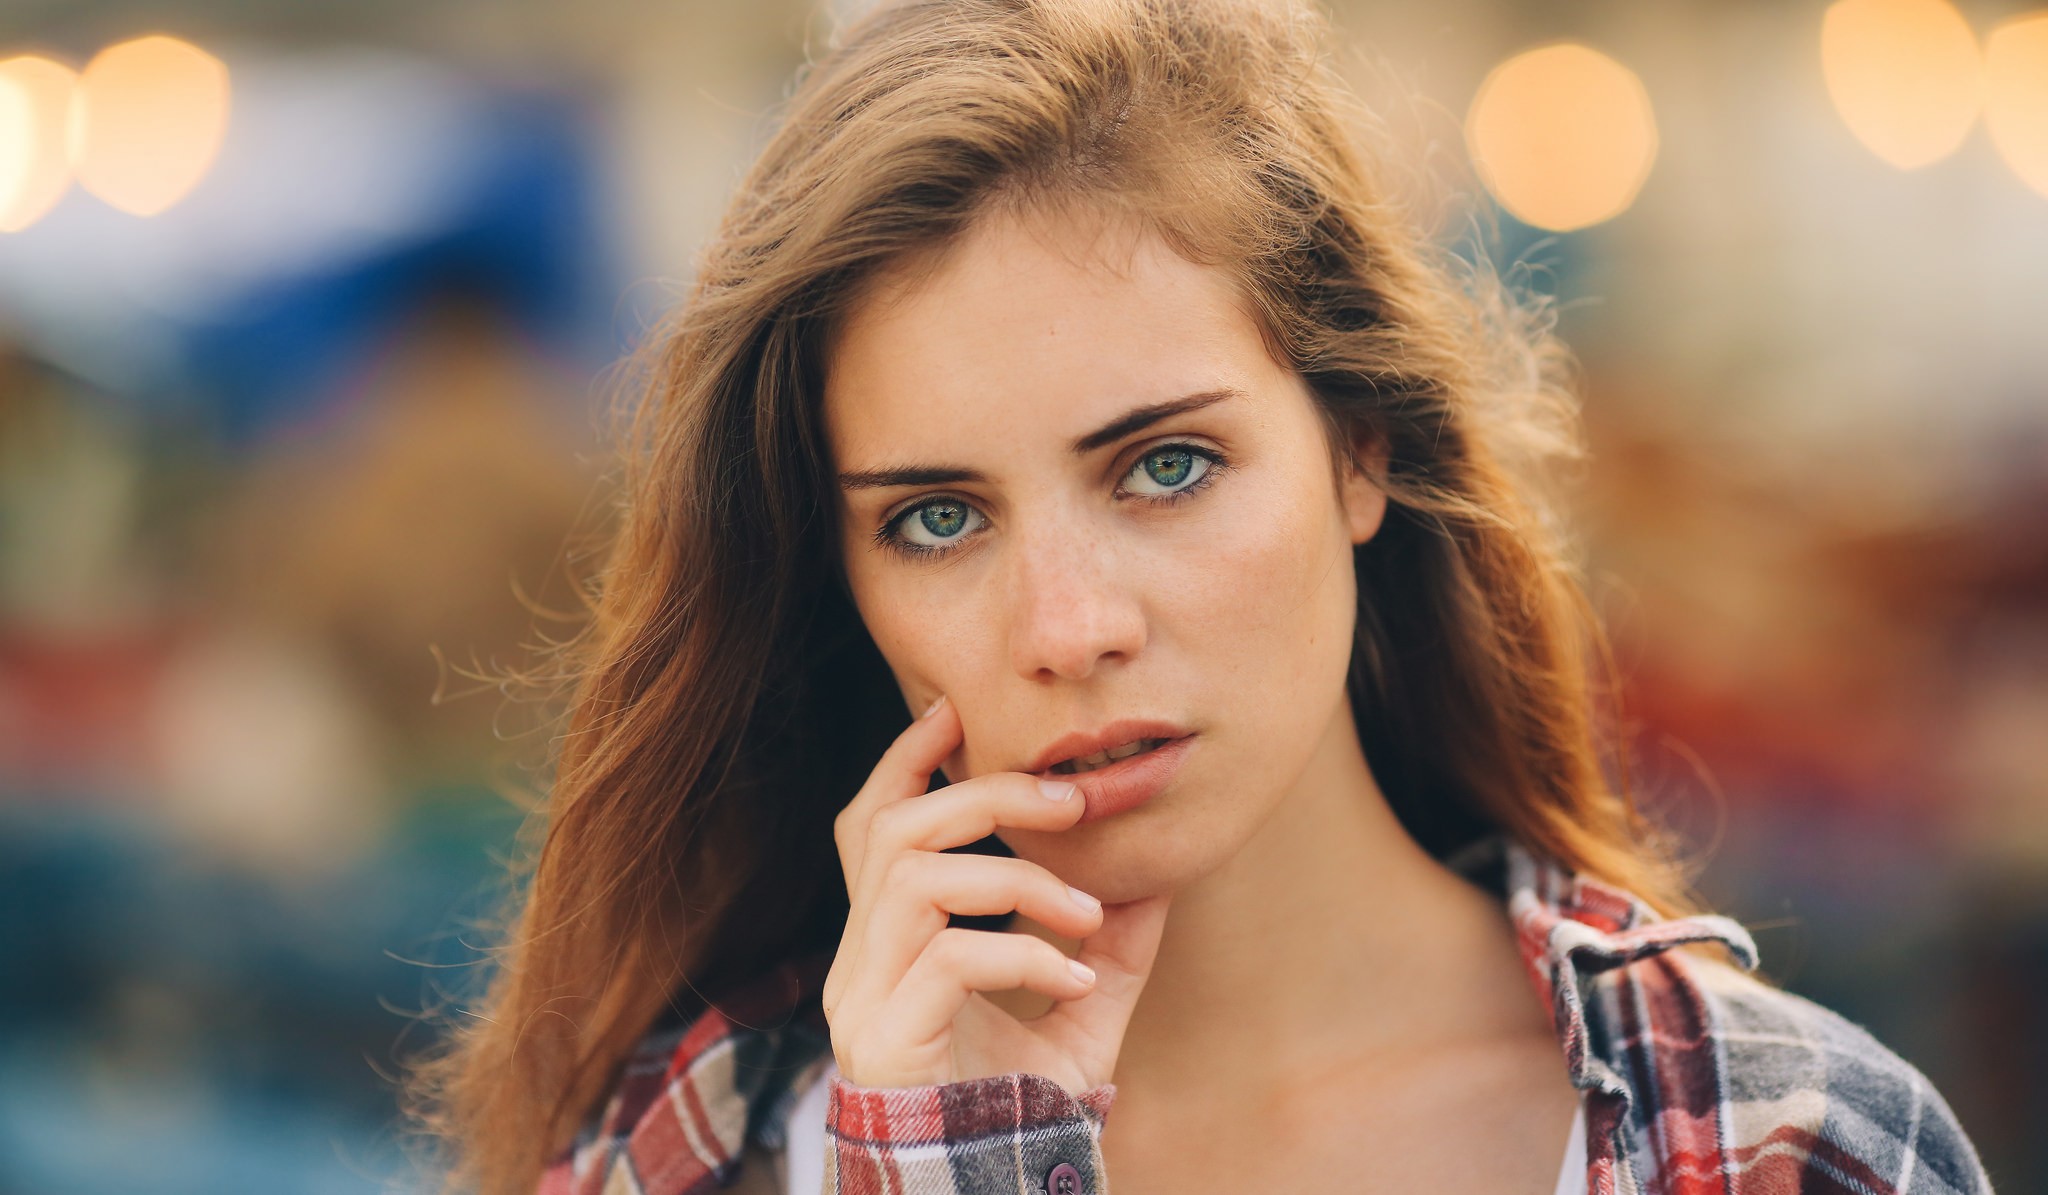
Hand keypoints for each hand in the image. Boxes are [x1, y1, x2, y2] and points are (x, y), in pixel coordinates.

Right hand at [820, 693, 1172, 1093]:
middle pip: (892, 829)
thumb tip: (1159, 867)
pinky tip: (1073, 984)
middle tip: (1071, 804)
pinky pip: (947, 961)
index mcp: (891, 941)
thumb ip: (1111, 940)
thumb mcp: (1083, 1009)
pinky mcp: (885, 1043)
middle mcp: (862, 962)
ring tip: (1086, 914)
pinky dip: (1022, 954)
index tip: (958, 712)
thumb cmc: (1021, 1106)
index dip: (906, 759)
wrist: (989, 1194)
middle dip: (982, 796)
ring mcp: (864, 1000)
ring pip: (913, 880)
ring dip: (1014, 877)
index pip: (872, 824)